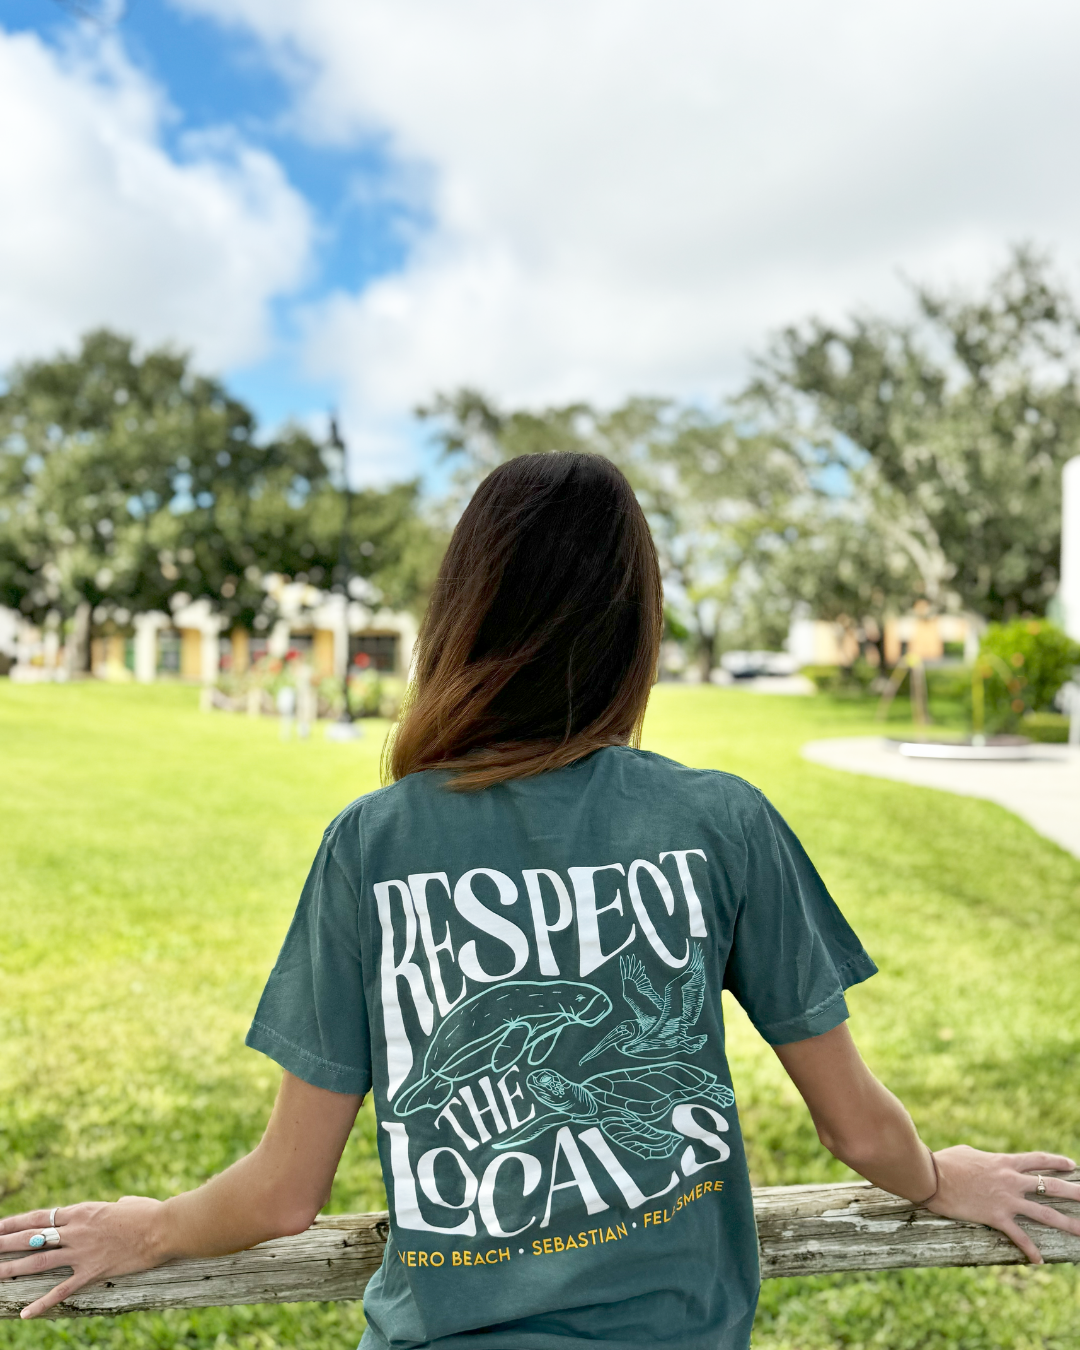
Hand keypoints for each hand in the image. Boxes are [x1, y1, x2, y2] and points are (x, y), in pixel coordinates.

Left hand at [0, 1197, 165, 1318]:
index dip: (16, 1221)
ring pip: (39, 1261)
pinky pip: (62, 1290)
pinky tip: (27, 1314)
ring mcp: (82, 1252)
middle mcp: (76, 1230)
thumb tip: (118, 1206)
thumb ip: (115, 1207)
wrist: (163, 1228)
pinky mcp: (92, 1271)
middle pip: (32, 1237)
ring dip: (13, 1269)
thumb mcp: (127, 1203)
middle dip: (5, 1242)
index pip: (41, 1216)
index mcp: (83, 1211)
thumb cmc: (150, 1212)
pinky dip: (43, 1303)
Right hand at [926, 1147, 1079, 1262]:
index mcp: (1005, 1162)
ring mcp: (1006, 1199)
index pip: (1038, 1160)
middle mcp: (1011, 1180)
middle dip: (1075, 1192)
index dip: (1056, 1162)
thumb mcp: (968, 1153)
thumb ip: (983, 1159)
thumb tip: (984, 1161)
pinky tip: (1039, 1261)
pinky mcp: (996, 1217)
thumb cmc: (946, 1162)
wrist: (932, 1176)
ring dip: (1066, 1224)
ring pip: (1044, 1213)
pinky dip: (1030, 1249)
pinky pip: (1018, 1235)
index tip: (1073, 1165)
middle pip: (1051, 1186)